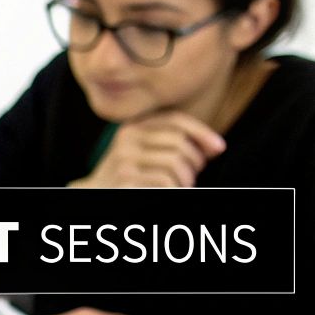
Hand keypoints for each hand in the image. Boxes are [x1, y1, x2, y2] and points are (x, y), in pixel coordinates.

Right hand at [73, 111, 225, 187]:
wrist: (95, 194)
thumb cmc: (132, 176)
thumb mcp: (148, 153)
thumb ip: (175, 144)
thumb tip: (216, 146)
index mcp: (134, 126)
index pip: (176, 120)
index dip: (202, 132)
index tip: (219, 148)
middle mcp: (126, 137)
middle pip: (179, 142)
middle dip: (195, 161)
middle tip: (191, 177)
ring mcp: (124, 157)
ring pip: (175, 162)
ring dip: (186, 179)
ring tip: (179, 186)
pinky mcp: (125, 178)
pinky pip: (166, 181)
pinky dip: (175, 190)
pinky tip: (168, 192)